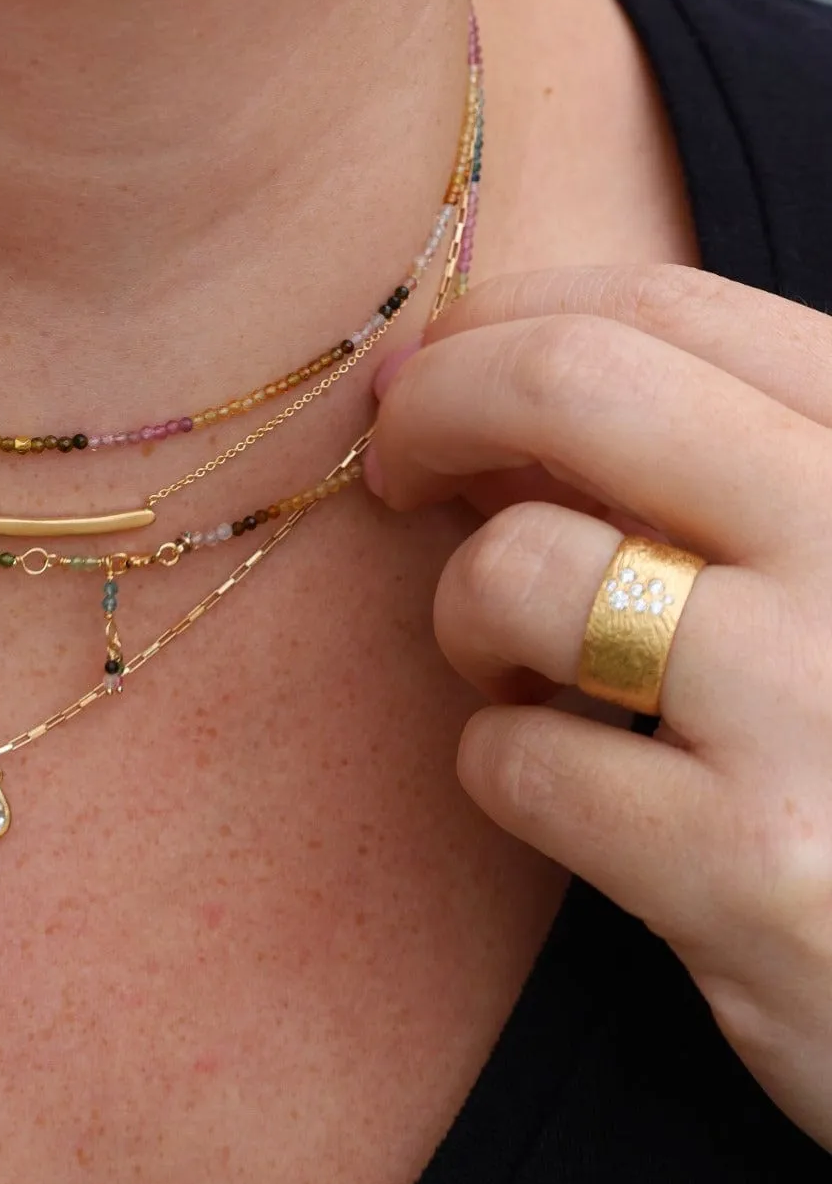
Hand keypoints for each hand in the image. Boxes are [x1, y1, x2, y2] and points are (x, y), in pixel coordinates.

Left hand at [367, 264, 831, 1151]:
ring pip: (519, 571)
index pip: (663, 310)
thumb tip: (479, 399)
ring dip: (467, 614)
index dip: (502, 324)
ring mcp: (819, 709)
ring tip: (516, 666)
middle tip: (394, 467)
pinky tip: (570, 787)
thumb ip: (700, 469)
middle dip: (433, 406)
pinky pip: (518, 759)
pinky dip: (502, 761)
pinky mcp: (754, 873)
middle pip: (570, 386)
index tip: (433, 371)